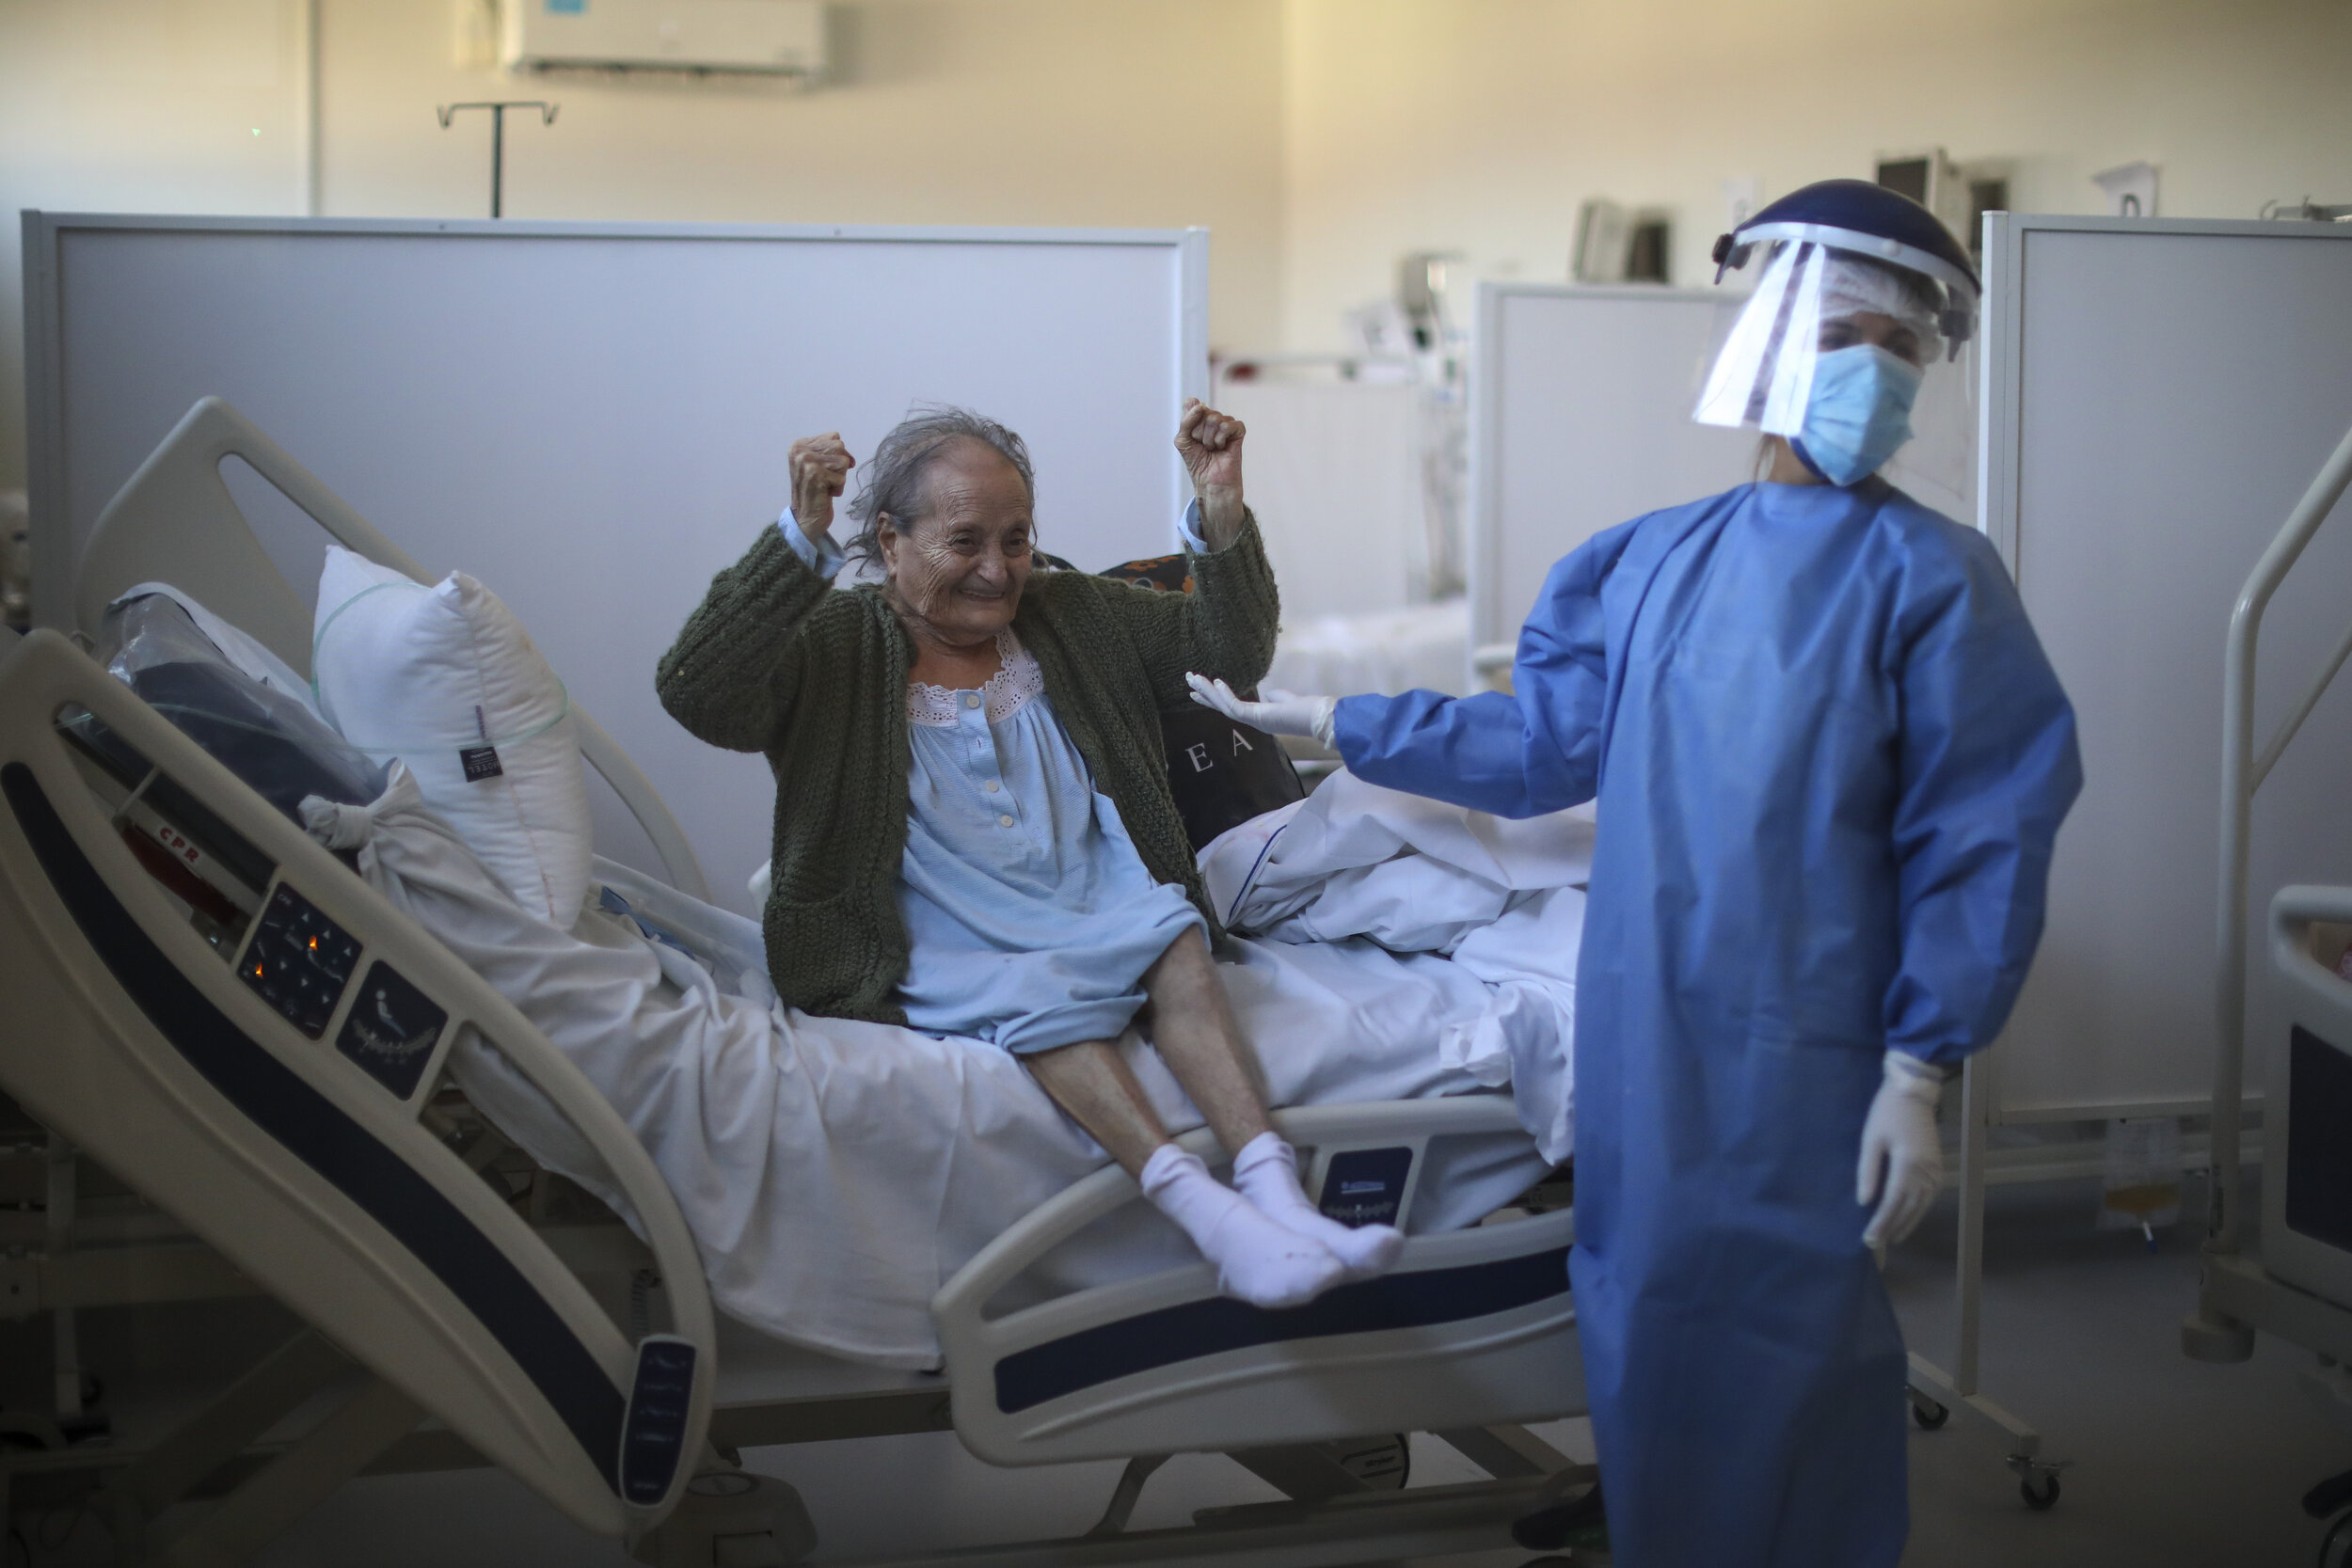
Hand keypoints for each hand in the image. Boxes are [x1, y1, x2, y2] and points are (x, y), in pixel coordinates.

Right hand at [788, 432, 855, 539]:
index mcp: (798, 445)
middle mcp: (800, 451)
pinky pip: (842, 477)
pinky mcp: (815, 474)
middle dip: (839, 466)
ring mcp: (806, 461)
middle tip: (825, 479)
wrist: (805, 517)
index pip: (834, 437)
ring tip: (825, 486)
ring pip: (843, 461)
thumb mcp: (818, 465)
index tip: (827, 469)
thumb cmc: (815, 491)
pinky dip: (838, 488)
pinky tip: (825, 493)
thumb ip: (830, 452)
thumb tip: (850, 458)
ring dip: (839, 478)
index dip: (838, 454)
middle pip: (840, 447)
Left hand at [1174, 399, 1245, 546]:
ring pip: (1215, 419)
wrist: (1209, 482)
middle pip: (1203, 412)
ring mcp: (1227, 423)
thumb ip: (1186, 421)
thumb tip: (1200, 404)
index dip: (1190, 420)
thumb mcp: (1182, 440)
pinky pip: (1228, 425)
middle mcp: (1213, 417)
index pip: (1192, 404)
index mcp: (1199, 417)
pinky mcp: (1238, 431)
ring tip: (1212, 449)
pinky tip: (1222, 447)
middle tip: (1203, 447)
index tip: (1191, 436)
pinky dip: (1221, 439)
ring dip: (1209, 439)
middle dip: (1199, 433)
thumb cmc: (1197, 462)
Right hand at [1186, 672, 1336, 748]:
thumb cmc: (1308, 711)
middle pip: (1221, 706)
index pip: (1230, 706)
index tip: (1199, 689)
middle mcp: (1252, 720)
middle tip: (1188, 679)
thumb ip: (1279, 698)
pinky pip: (1235, 706)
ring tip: (1193, 678)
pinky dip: (1225, 694)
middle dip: (1204, 693)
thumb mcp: (1288, 701)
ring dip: (1208, 692)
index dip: (1214, 697)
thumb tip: (1272, 695)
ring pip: (1223, 706)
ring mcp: (1253, 720)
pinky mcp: (1257, 718)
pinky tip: (1216, 681)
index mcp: (1258, 717)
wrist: (1322, 720)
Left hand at [1857, 1052, 1945, 1248]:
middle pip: (1909, 1208)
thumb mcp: (1871, 1139)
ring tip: (1893, 1237)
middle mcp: (1927, 1172)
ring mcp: (1936, 1170)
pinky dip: (1919, 1211)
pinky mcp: (1939, 1167)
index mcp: (1908, 1164)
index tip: (1869, 1239)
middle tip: (1876, 1244)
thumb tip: (1864, 1202)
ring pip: (1922, 1206)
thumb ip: (1868, 1171)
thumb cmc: (1887, 1112)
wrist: (1914, 1091)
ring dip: (1907, 1223)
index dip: (1881, 1222)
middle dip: (1892, 1227)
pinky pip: (1930, 1197)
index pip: (1893, 1202)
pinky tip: (1908, 1217)